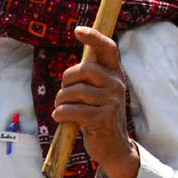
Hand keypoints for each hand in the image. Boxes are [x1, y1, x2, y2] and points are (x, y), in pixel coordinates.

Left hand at [53, 26, 139, 177]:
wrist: (114, 147)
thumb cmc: (100, 116)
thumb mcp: (100, 94)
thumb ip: (91, 78)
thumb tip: (74, 67)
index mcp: (116, 74)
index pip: (108, 48)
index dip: (94, 37)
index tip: (78, 30)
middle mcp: (117, 84)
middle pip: (84, 69)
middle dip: (67, 81)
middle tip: (64, 93)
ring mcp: (111, 102)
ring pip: (75, 91)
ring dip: (61, 101)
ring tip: (61, 108)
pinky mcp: (102, 119)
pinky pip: (72, 110)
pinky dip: (60, 113)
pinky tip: (61, 118)